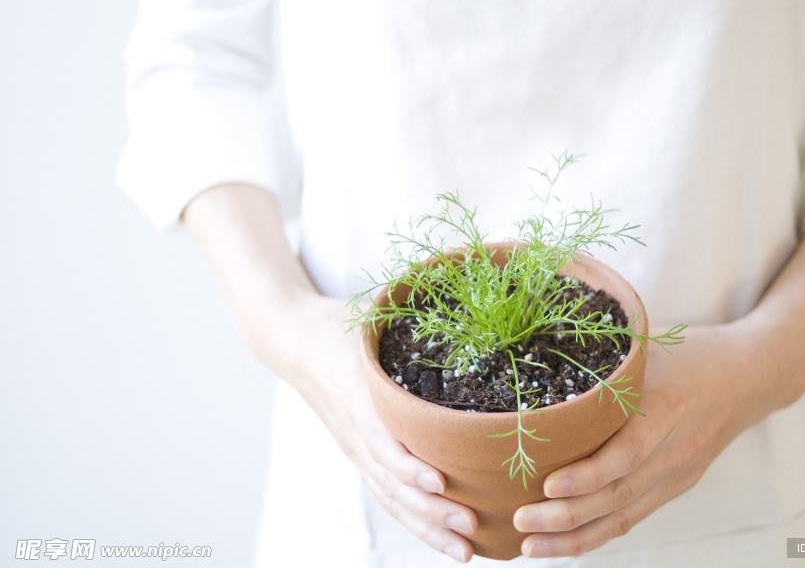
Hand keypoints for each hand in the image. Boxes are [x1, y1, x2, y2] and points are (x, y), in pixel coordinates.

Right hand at [261, 293, 479, 562]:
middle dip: (431, 510)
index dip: (409, 466)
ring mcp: (356, 449)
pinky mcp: (361, 456)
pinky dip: (414, 521)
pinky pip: (386, 496)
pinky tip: (446, 540)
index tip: (440, 481)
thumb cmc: (339, 326)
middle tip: (471, 526)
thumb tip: (471, 301)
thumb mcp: (372, 316)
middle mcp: (356, 432)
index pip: (382, 440)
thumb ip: (412, 310)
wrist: (292, 340)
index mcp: (359, 397)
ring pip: (390, 499)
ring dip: (426, 528)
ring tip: (466, 550)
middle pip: (391, 483)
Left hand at [511, 324, 778, 557]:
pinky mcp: (678, 485)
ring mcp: (679, 473)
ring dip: (576, 538)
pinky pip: (634, 516)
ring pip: (624, 516)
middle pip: (620, 495)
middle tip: (521, 522)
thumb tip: (539, 357)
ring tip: (530, 547)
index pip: (627, 453)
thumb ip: (606, 361)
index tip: (547, 486)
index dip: (587, 476)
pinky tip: (563, 542)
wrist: (752, 375)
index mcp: (668, 408)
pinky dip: (597, 532)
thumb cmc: (693, 352)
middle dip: (567, 516)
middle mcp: (676, 449)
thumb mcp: (650, 348)